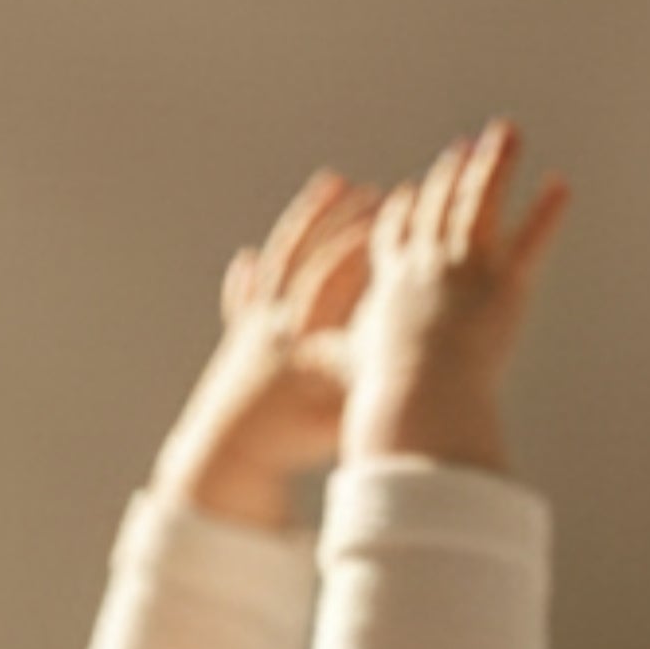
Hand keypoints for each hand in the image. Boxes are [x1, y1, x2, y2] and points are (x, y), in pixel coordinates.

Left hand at [149, 170, 382, 530]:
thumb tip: (423, 364)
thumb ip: (372, 380)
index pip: (339, 276)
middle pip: (311, 256)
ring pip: (281, 261)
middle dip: (344, 223)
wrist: (227, 460)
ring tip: (332, 188)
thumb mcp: (342, 413)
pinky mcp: (236, 340)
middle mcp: (277, 322)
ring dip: (308, 224)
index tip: (396, 222)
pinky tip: (249, 261)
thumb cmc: (293, 443)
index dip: (367, 245)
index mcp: (308, 337)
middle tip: (375, 195)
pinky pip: (242, 301)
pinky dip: (246, 282)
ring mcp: (254, 326)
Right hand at [342, 122, 569, 475]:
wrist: (417, 394)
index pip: (394, 235)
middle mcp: (427, 264)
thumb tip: (341, 406)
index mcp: (390, 283)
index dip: (404, 212)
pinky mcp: (505, 282)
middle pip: (438, 206)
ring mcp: (467, 266)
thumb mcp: (354, 377)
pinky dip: (546, 211)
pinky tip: (559, 186)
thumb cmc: (384, 396)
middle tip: (462, 149)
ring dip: (495, 164)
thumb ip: (352, 375)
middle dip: (451, 175)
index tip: (410, 192)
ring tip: (506, 134)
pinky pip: (531, 238)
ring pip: (481, 201)